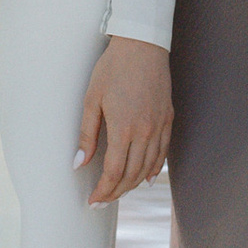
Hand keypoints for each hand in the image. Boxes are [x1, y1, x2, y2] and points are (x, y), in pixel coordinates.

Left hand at [77, 37, 171, 205]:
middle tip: (102, 201)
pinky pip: (163, 153)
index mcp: (123, 128)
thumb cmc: (112, 69)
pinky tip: (144, 178)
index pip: (114, 172)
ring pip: (147, 167)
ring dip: (132, 184)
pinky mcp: (168, 119)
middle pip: (131, 175)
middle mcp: (145, 132)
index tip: (93, 200)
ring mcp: (159, 126)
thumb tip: (79, 163)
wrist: (142, 46)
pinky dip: (153, 170)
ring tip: (118, 192)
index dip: (103, 190)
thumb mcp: (92, 99)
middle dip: (115, 192)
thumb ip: (87, 134)